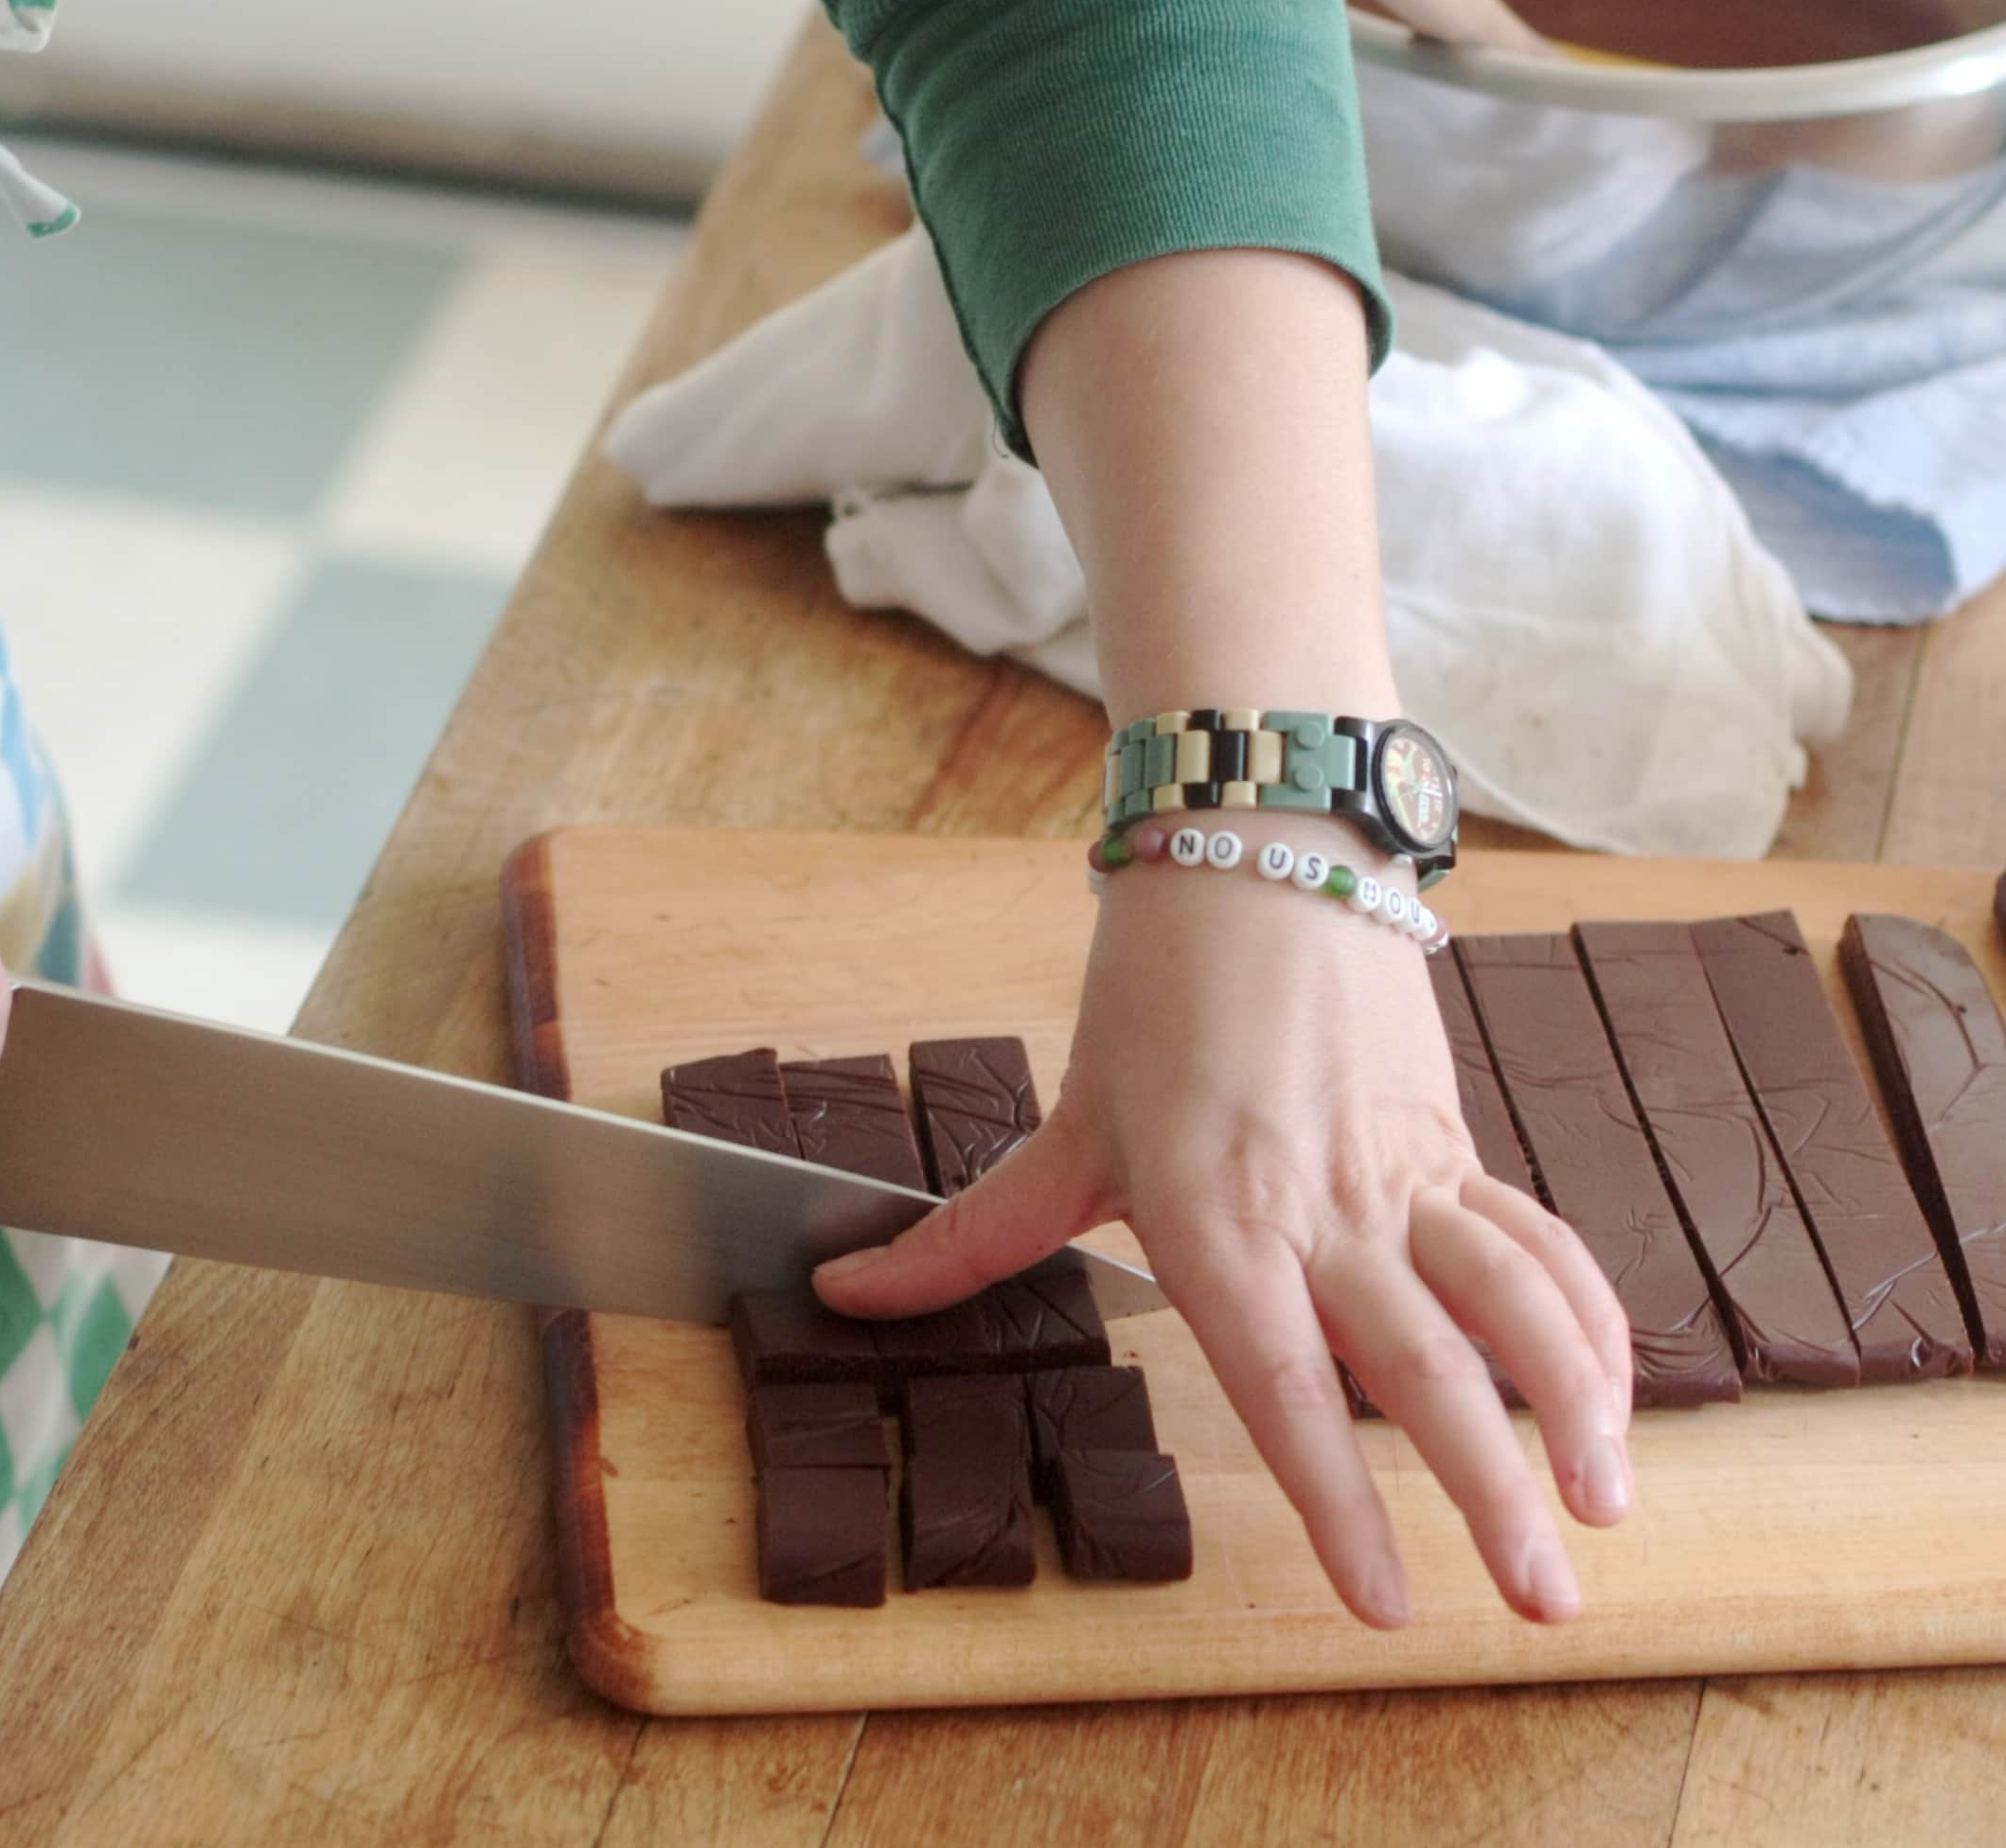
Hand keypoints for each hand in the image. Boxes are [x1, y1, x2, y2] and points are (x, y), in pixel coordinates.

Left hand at [816, 848, 1633, 1626]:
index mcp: (1216, 1214)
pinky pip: (1534, 1237)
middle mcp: (1321, 1205)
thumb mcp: (1068, 1123)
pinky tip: (1610, 1394)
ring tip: (1605, 1507)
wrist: (1257, 849)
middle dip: (1489, 1490)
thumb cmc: (1153, 990)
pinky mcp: (1451, 1137)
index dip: (1334, 1497)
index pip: (1281, 1381)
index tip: (1384, 1602)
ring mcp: (1400, 1170)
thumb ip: (971, 1233)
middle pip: (1425, 1361)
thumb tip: (843, 1295)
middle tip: (1542, 1604)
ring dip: (1575, 1404)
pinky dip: (1585, 1316)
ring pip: (1511, 1298)